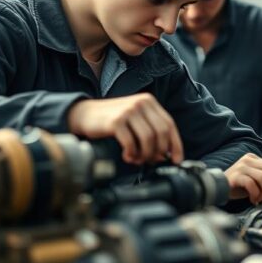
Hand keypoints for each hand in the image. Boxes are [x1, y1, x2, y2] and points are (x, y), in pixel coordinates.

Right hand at [67, 94, 183, 164]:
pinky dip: (131, 154)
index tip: (176, 159)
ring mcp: (128, 111)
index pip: (169, 125)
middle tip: (149, 161)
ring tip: (136, 159)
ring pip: (148, 139)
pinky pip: (131, 143)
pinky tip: (127, 156)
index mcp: (149, 102)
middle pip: (160, 133)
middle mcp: (141, 103)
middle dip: (157, 152)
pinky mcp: (116, 121)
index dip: (175, 145)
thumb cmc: (112, 120)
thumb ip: (151, 132)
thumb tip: (165, 155)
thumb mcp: (135, 120)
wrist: (85, 114)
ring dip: (144, 155)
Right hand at [226, 153, 261, 203]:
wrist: (219, 190)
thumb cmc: (239, 188)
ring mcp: (241, 166)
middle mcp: (248, 159)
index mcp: (254, 159)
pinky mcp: (235, 175)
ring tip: (258, 199)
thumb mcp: (256, 183)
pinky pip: (252, 184)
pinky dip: (255, 195)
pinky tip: (252, 199)